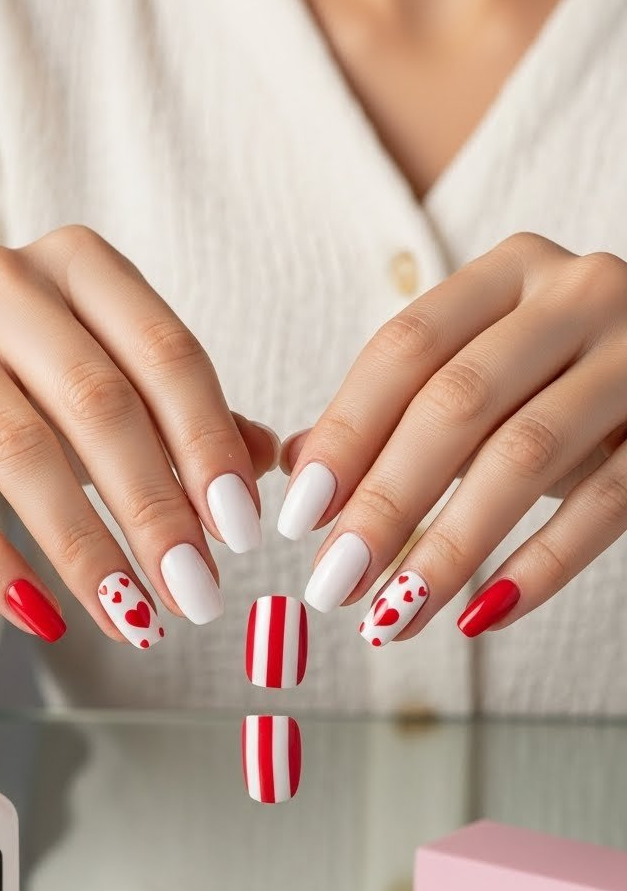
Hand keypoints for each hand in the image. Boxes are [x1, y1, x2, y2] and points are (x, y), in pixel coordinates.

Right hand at [0, 226, 275, 645]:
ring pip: (25, 453)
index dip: (210, 449)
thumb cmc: (32, 398)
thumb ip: (190, 423)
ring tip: (135, 619)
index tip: (242, 533)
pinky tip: (48, 618)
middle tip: (198, 593)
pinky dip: (1, 569)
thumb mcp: (115, 395)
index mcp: (80, 266)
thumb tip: (268, 462)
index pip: (167, 356)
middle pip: (100, 405)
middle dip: (157, 511)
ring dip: (88, 550)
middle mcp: (1, 283)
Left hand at [278, 232, 626, 641]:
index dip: (344, 434)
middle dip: (385, 504)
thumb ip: (395, 411)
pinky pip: (605, 506)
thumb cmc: (567, 382)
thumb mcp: (484, 375)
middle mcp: (575, 297)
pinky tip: (483, 616)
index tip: (298, 517)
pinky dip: (539, 568)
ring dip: (448, 548)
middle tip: (335, 584)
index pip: (404, 349)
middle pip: (455, 404)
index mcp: (509, 273)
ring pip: (524, 457)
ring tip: (394, 617)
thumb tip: (295, 463)